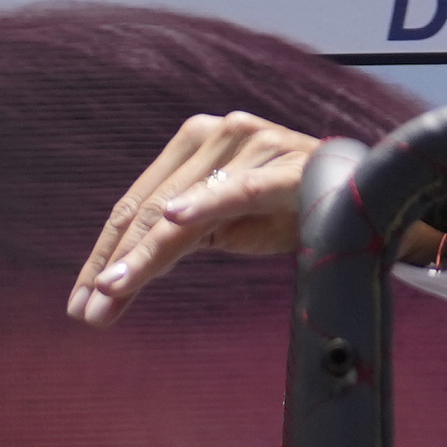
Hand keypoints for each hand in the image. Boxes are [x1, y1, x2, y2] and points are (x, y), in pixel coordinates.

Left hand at [67, 110, 329, 324]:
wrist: (364, 196)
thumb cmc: (288, 208)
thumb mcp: (222, 226)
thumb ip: (177, 239)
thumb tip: (117, 280)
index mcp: (194, 144)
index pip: (136, 205)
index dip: (104, 255)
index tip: (81, 302)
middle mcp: (216, 133)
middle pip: (148, 210)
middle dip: (113, 266)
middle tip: (87, 312)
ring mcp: (248, 143)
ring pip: (179, 211)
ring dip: (142, 258)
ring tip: (110, 295)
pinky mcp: (279, 164)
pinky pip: (234, 190)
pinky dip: (204, 206)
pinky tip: (174, 223)